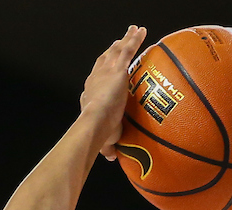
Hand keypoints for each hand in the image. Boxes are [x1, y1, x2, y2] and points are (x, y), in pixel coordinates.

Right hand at [80, 25, 146, 159]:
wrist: (95, 122)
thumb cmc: (98, 133)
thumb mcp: (105, 141)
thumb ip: (109, 147)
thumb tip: (111, 157)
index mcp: (90, 94)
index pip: (96, 80)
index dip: (100, 74)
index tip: (105, 71)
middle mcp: (96, 78)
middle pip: (104, 60)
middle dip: (110, 52)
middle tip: (115, 45)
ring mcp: (107, 71)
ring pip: (116, 51)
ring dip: (123, 40)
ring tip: (130, 33)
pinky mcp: (118, 69)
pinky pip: (128, 49)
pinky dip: (134, 39)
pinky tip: (140, 31)